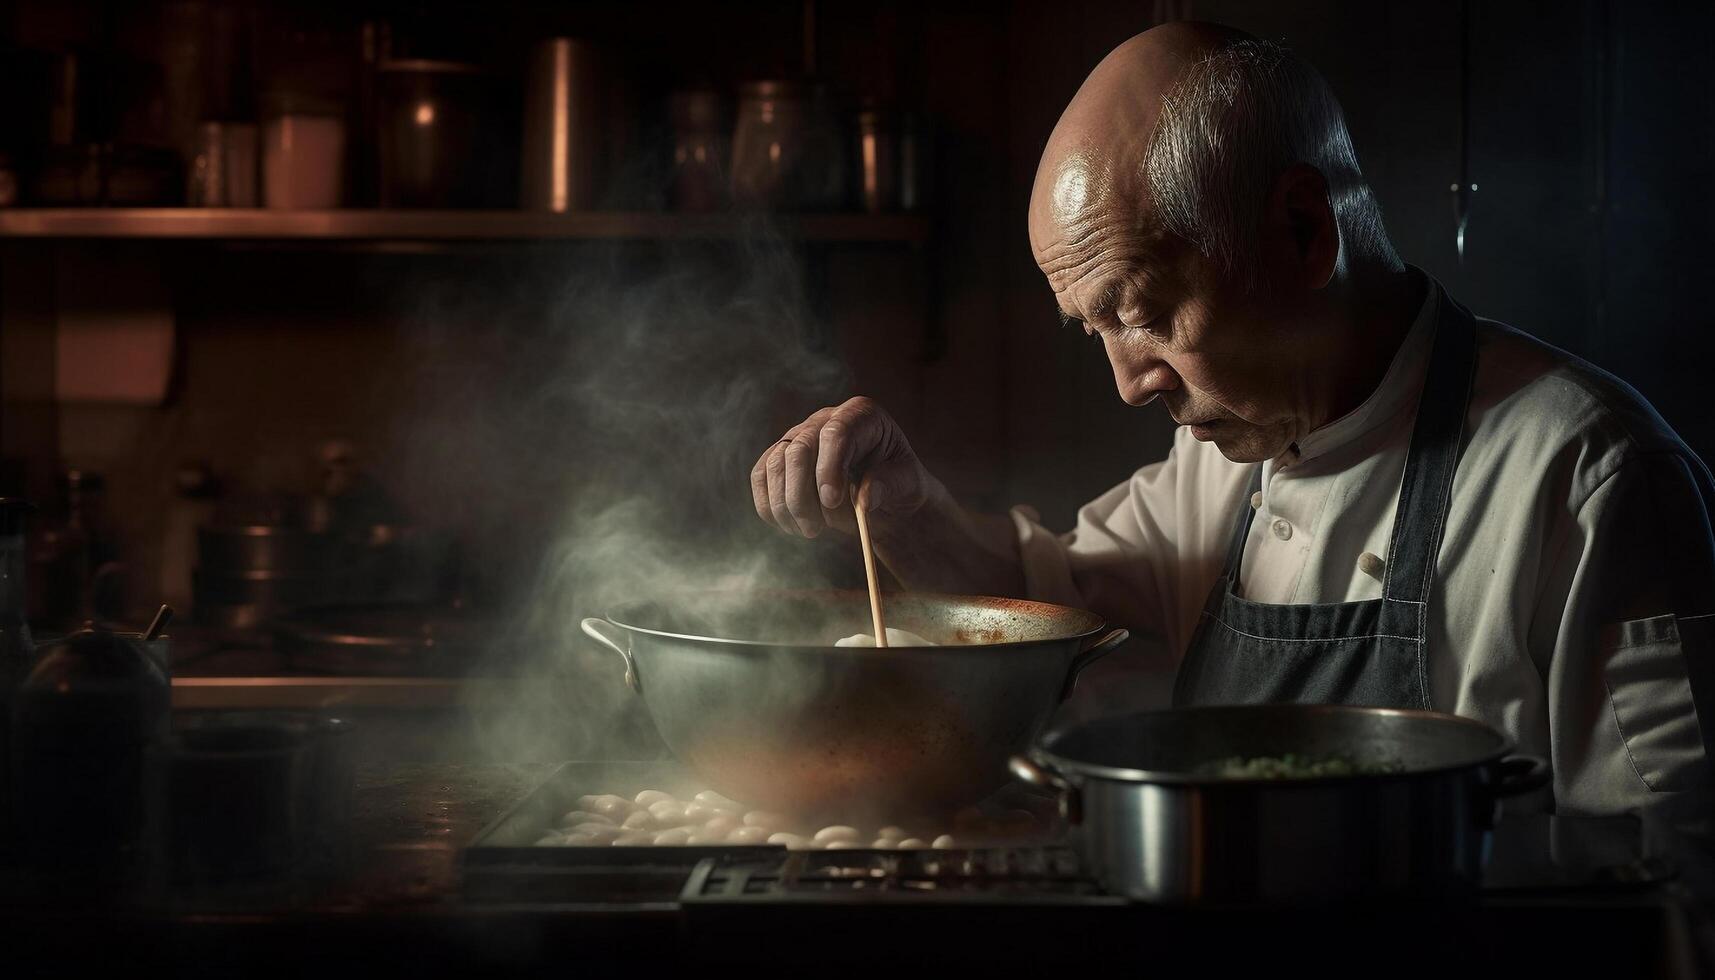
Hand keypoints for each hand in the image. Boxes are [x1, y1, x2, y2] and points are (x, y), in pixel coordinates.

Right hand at [750, 396, 930, 537]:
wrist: (885, 497)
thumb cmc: (900, 485)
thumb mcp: (909, 484)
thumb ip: (890, 485)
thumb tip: (864, 498)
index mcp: (861, 415)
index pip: (836, 433)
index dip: (829, 468)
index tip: (832, 501)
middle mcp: (825, 419)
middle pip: (799, 448)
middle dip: (802, 494)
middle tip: (815, 530)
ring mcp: (800, 436)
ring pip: (775, 464)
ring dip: (786, 505)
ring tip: (809, 532)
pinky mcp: (781, 457)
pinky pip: (761, 477)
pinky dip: (769, 505)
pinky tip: (790, 526)